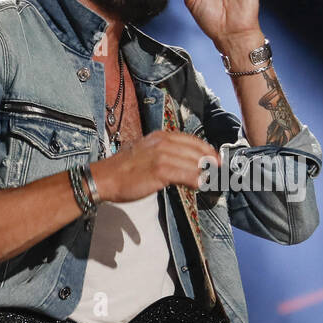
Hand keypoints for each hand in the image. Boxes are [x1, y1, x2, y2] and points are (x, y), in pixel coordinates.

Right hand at [91, 129, 219, 202]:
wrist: (105, 178)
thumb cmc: (124, 169)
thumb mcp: (146, 151)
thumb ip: (165, 153)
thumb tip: (184, 162)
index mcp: (160, 136)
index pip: (192, 140)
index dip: (207, 150)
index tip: (216, 159)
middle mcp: (163, 143)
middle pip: (196, 151)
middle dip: (209, 163)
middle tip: (217, 172)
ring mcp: (162, 156)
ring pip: (194, 164)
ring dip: (204, 174)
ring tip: (207, 182)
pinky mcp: (160, 171)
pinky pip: (186, 175)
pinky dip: (196, 181)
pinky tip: (198, 186)